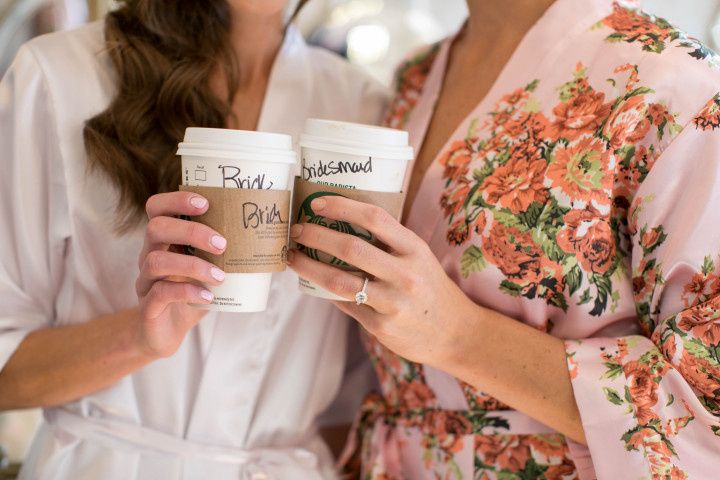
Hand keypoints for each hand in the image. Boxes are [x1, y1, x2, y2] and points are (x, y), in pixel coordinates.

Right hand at [135, 191, 226, 357]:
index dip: (176, 200)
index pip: (157, 208)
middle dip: (191, 231)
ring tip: (220, 276)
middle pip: (155, 228)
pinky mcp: (147, 306)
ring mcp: (145, 281)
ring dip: (193, 265)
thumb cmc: (192, 295)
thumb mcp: (209, 270)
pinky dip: (187, 292)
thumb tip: (270, 241)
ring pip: (157, 261)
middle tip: (222, 244)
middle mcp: (149, 255)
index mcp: (164, 241)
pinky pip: (161, 293)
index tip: (205, 204)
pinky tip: (209, 297)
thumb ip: (227, 255)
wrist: (166, 333)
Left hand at [287, 196, 478, 366]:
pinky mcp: (382, 327)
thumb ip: (389, 242)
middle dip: (315, 235)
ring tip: (292, 257)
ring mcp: (393, 302)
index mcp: (414, 248)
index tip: (316, 203)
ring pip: (338, 280)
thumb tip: (340, 224)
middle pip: (350, 247)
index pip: (374, 218)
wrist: (456, 333)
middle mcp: (405, 274)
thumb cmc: (430, 288)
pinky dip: (326, 292)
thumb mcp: (419, 257)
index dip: (341, 207)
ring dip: (309, 266)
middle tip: (296, 230)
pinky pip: (345, 304)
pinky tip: (314, 283)